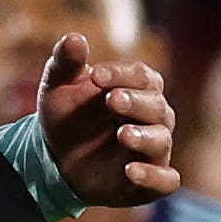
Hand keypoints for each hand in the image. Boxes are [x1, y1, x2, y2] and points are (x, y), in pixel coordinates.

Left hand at [34, 33, 181, 207]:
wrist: (54, 160)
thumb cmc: (65, 117)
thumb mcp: (57, 88)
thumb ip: (66, 63)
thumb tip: (74, 39)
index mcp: (137, 90)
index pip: (142, 76)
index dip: (122, 74)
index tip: (94, 76)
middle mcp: (152, 119)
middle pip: (158, 106)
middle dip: (136, 102)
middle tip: (111, 101)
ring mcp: (152, 151)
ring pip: (162, 141)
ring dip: (145, 137)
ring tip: (123, 134)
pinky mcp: (148, 183)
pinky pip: (166, 181)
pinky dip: (154, 177)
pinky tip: (131, 171)